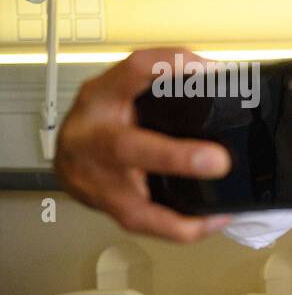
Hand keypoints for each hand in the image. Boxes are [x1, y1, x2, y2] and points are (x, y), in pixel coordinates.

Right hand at [55, 47, 232, 240]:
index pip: (132, 71)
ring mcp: (98, 181)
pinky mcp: (109, 208)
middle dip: (174, 158)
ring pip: (134, 204)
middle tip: (216, 161)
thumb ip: (160, 82)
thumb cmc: (102, 122)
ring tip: (218, 212)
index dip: (168, 66)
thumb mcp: (121, 89)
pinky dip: (182, 228)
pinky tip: (209, 222)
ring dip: (179, 214)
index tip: (206, 71)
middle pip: (127, 147)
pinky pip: (148, 225)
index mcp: (102, 98)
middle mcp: (94, 138)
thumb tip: (218, 76)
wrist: (69, 156)